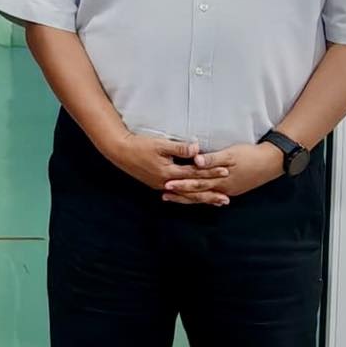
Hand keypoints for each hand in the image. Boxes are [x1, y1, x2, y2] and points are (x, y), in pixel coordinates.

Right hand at [99, 130, 223, 198]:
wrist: (119, 151)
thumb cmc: (139, 145)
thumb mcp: (160, 144)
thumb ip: (179, 148)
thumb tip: (197, 149)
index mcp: (168, 172)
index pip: (194, 173)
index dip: (211, 171)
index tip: (226, 170)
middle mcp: (166, 183)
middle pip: (192, 190)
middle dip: (210, 194)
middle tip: (226, 199)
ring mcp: (161, 186)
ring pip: (185, 195)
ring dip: (201, 199)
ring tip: (215, 202)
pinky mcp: (157, 184)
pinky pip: (177, 194)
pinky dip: (188, 197)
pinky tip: (194, 199)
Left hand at [165, 141, 284, 205]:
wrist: (272, 162)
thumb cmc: (250, 155)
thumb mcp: (231, 154)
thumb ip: (212, 159)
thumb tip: (196, 162)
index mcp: (220, 179)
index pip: (196, 183)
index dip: (181, 183)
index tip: (166, 184)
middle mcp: (222, 188)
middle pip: (198, 192)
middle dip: (181, 193)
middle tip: (164, 194)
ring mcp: (228, 190)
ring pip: (205, 195)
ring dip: (189, 197)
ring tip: (175, 197)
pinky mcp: (233, 189)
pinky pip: (214, 195)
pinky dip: (204, 197)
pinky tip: (198, 199)